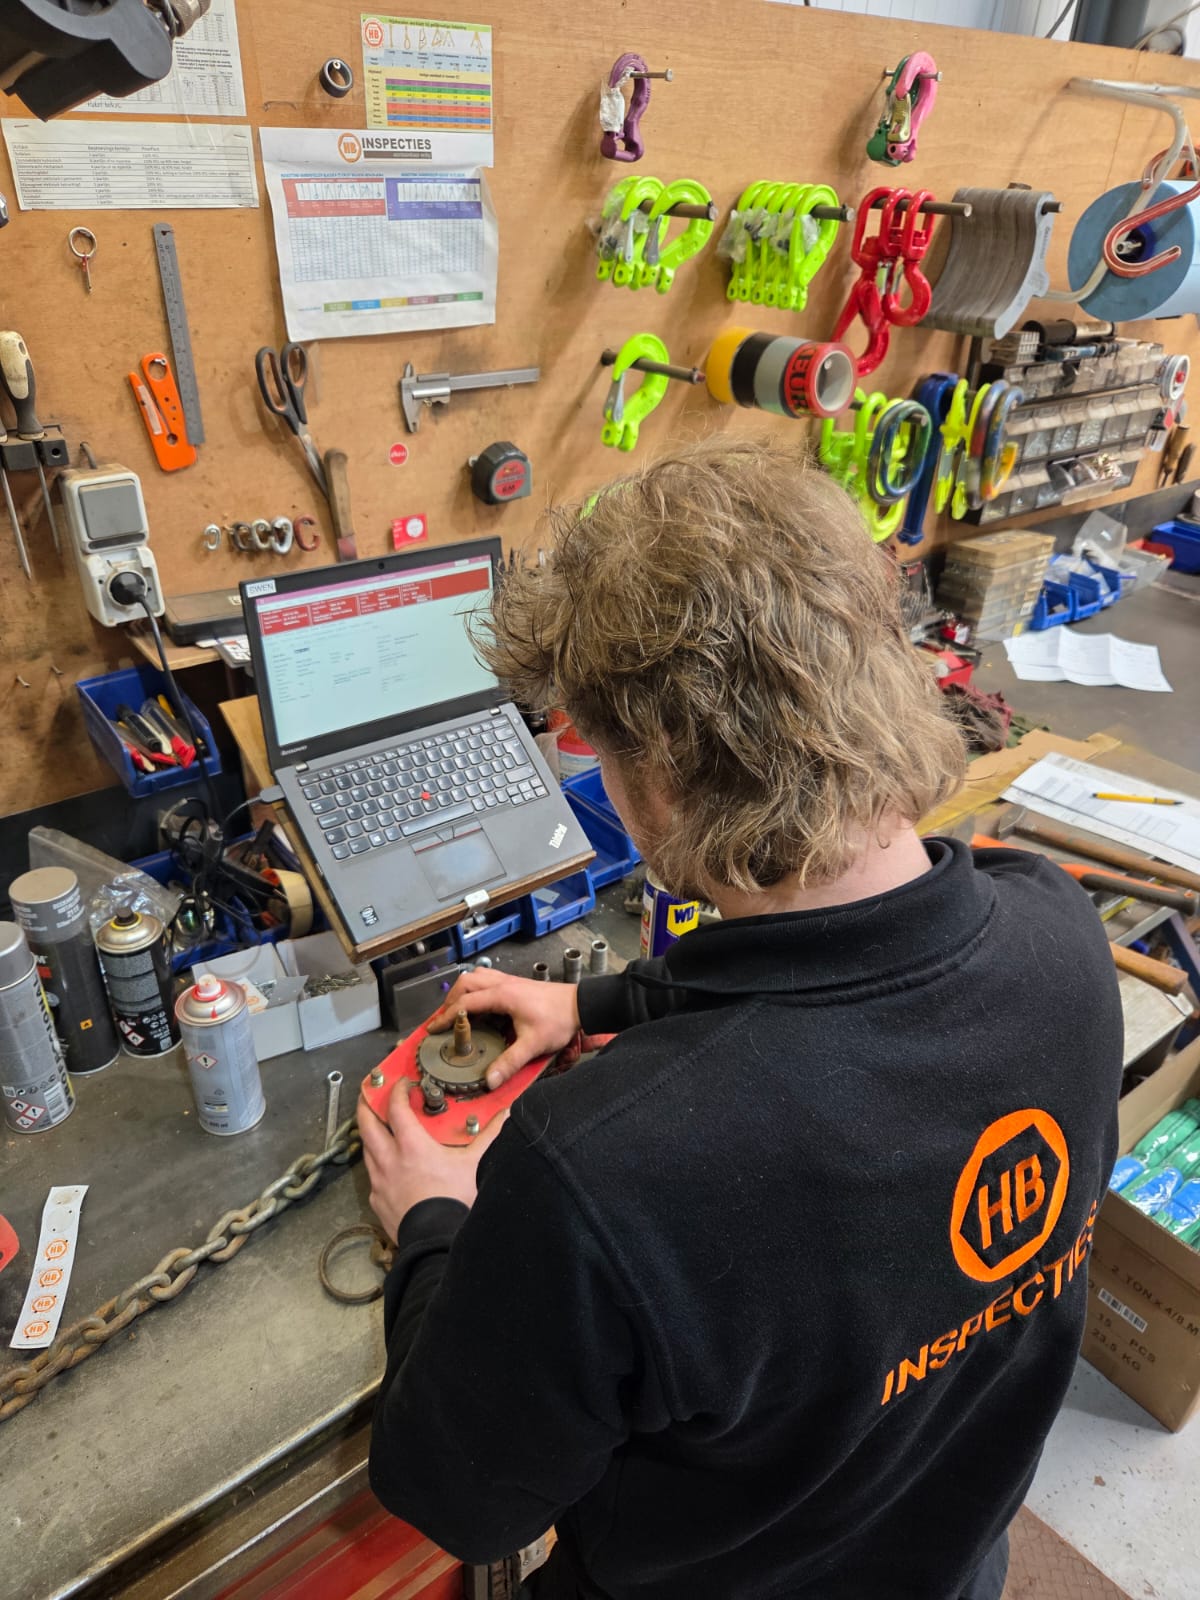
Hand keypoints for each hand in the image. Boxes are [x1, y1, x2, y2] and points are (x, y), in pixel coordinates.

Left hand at [357, 1082, 508, 1241]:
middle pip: (367, 1124)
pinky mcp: (379, 1203)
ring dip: (370, 1135)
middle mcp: (389, 1160)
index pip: (396, 1108)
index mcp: (411, 1146)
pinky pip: (373, 1178)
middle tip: (370, 1095)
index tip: (402, 1084)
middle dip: (367, 1105)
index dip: (396, 1091)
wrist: (437, 1243)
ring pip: (366, 1150)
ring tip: (378, 1128)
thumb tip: (507, 1115)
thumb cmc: (455, 1202)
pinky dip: (377, 1166)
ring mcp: (380, 1183)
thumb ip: (491, 1136)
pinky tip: (388, 1169)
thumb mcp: (477, 1164)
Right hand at [426, 967, 580, 1087]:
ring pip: (476, 976)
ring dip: (463, 991)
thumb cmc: (559, 1020)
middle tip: (444, 1019)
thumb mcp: (533, 1044)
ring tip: (457, 1010)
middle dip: (450, 1000)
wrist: (581, 1005)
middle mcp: (503, 984)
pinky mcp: (516, 984)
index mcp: (503, 996)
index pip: (465, 1003)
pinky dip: (476, 989)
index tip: (434, 1029)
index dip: (446, 1016)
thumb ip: (510, 1063)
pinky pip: (487, 979)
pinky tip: (480, 1006)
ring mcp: (510, 981)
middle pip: (465, 983)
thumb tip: (490, 1080)